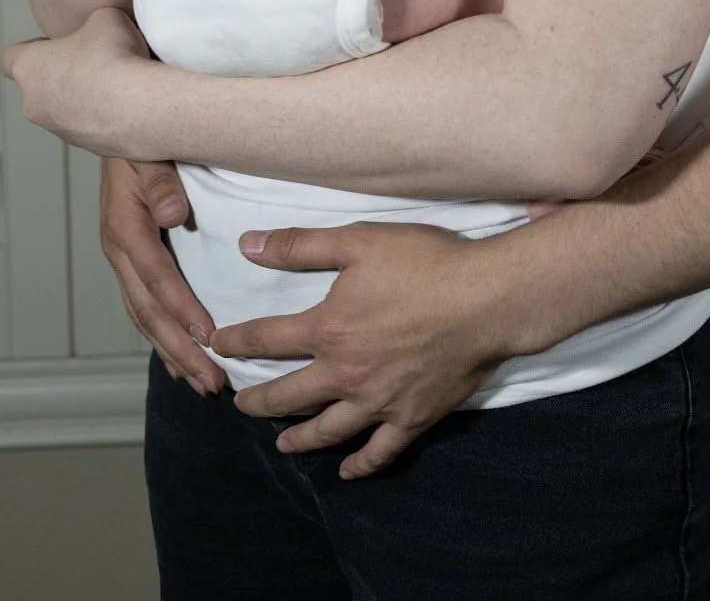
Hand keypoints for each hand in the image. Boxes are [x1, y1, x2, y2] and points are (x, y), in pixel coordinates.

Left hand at [1, 8, 149, 152]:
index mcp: (29, 68)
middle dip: (63, 73)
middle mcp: (34, 103)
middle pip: (38, 85)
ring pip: (63, 109)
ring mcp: (58, 129)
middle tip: (93, 60)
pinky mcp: (86, 146)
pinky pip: (90, 126)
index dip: (31, 48)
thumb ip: (93, 21)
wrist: (139, 105)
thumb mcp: (105, 16)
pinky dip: (105, 116)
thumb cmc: (114, 60)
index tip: (51, 44)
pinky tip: (129, 100)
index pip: (8, 57)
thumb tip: (102, 25)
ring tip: (117, 81)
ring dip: (84, 97)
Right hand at [100, 158, 224, 395]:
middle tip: (211, 380)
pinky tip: (181, 359)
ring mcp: (124, 260)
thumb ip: (161, 183)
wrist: (122, 133)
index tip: (207, 334)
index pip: (156, 275)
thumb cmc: (143, 142)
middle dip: (180, 348)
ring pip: (146, 317)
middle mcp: (121, 250)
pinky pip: (145, 307)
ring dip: (174, 352)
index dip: (181, 306)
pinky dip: (163, 336)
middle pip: (149, 310)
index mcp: (125, 227)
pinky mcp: (133, 262)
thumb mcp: (150, 152)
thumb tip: (174, 214)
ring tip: (201, 383)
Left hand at [209, 222, 505, 477]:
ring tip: (282, 444)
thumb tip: (248, 245)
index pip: (267, 339)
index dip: (238, 342)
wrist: (487, 299)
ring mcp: (379, 402)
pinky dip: (360, 465)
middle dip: (259, 401)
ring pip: (328, 430)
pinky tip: (348, 471)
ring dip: (299, 439)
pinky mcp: (412, 418)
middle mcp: (346, 373)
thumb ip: (302, 245)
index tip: (220, 344)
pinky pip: (379, 452)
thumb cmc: (426, 264)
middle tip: (242, 404)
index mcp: (329, 329)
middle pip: (289, 395)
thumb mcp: (360, 241)